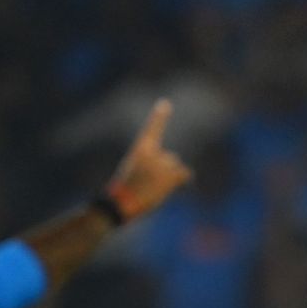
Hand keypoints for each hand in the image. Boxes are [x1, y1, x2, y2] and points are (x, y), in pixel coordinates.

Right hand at [108, 99, 192, 220]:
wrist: (122, 203)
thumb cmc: (124, 191)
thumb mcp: (132, 171)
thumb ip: (149, 165)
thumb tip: (169, 174)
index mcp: (140, 148)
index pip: (153, 129)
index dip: (160, 116)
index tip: (165, 104)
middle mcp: (154, 152)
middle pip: (170, 158)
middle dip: (164, 170)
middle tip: (150, 183)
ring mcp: (162, 164)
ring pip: (175, 169)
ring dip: (169, 179)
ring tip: (155, 189)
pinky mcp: (170, 177)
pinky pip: (185, 174)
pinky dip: (183, 180)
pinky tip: (178, 186)